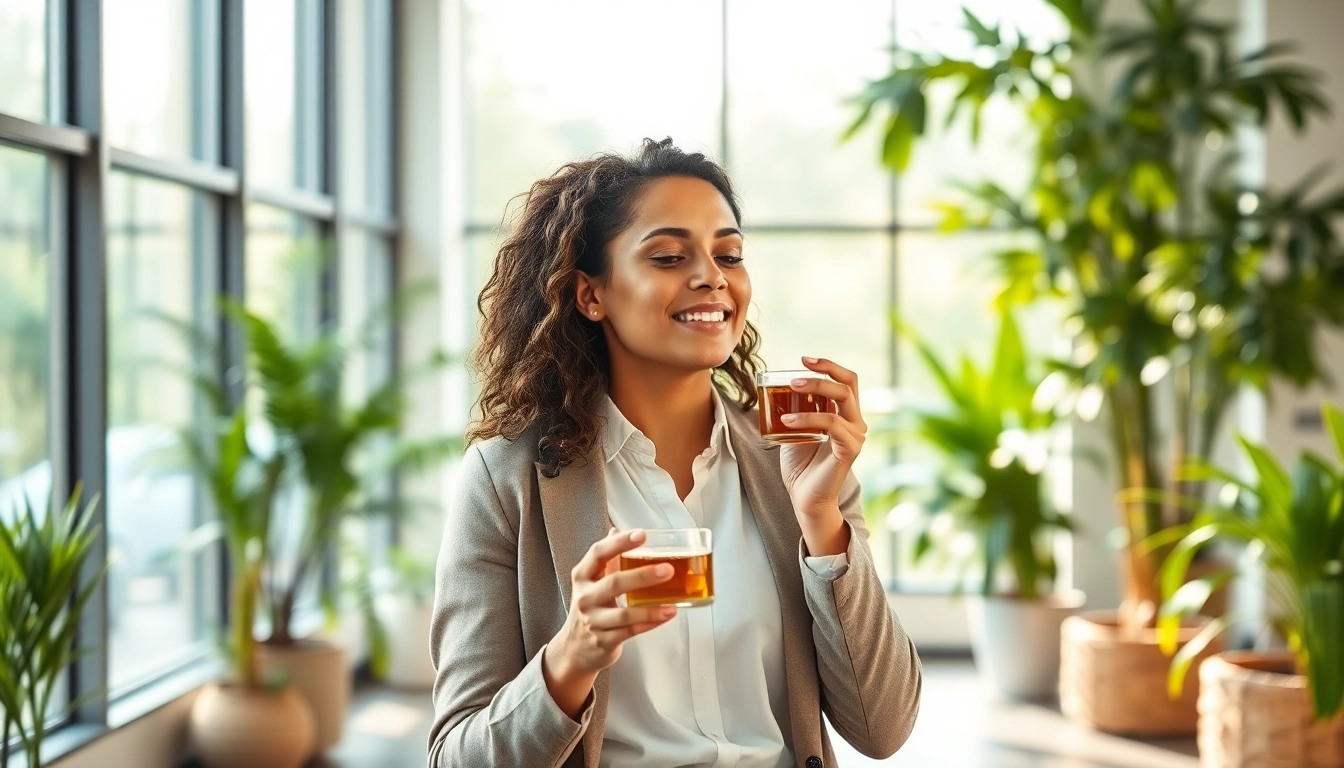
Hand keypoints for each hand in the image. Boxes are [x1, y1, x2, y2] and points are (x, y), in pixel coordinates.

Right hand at [544, 529, 676, 698]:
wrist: (574, 648)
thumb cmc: (589, 608)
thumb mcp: (591, 581)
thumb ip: (606, 558)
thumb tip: (617, 530)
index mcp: (583, 576)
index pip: (598, 553)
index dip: (620, 543)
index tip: (641, 535)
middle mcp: (585, 598)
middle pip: (614, 583)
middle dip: (643, 576)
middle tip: (668, 569)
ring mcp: (593, 621)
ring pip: (624, 614)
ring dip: (651, 609)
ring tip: (672, 603)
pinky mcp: (604, 641)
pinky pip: (630, 631)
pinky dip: (649, 623)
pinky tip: (665, 616)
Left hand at [778, 357, 866, 516]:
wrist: (805, 497)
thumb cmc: (801, 464)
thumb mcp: (794, 428)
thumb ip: (793, 409)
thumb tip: (773, 388)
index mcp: (846, 414)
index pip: (847, 380)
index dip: (829, 365)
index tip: (804, 359)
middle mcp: (856, 422)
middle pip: (848, 384)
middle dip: (822, 373)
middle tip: (794, 377)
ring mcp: (855, 435)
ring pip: (841, 399)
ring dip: (814, 389)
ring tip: (789, 390)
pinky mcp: (849, 449)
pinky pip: (831, 423)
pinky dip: (808, 418)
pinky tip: (787, 422)